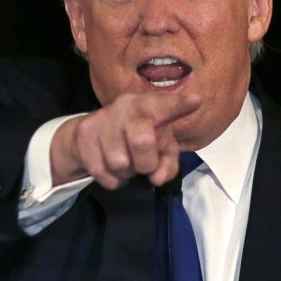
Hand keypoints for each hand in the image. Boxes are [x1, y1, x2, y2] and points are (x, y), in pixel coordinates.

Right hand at [50, 92, 200, 189]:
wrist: (89, 137)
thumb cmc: (136, 139)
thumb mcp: (160, 150)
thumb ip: (168, 164)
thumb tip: (157, 178)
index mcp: (150, 105)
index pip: (166, 105)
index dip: (180, 105)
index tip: (196, 100)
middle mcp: (127, 105)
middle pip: (142, 143)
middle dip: (145, 163)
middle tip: (143, 164)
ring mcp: (103, 117)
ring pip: (120, 163)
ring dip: (126, 173)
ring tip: (125, 163)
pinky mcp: (84, 134)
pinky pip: (102, 172)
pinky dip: (111, 180)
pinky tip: (110, 167)